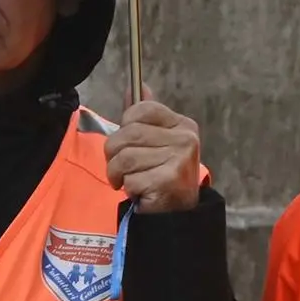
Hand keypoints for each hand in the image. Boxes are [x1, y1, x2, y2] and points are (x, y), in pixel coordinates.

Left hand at [107, 96, 205, 212]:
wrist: (178, 214)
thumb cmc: (162, 175)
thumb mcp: (155, 142)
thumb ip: (144, 116)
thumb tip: (138, 85)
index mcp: (182, 124)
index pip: (141, 109)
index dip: (126, 126)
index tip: (130, 143)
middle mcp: (185, 138)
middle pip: (128, 133)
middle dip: (114, 154)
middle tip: (122, 169)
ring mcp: (179, 159)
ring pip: (125, 157)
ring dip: (117, 174)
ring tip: (128, 181)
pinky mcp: (169, 180)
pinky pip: (130, 179)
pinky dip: (129, 188)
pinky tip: (140, 192)